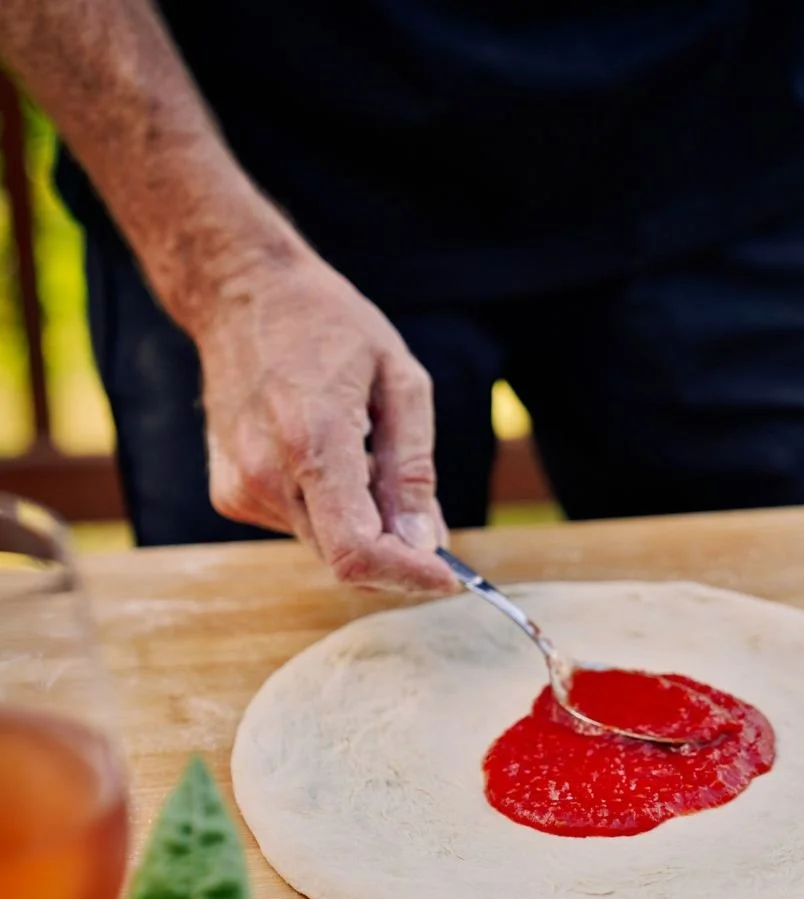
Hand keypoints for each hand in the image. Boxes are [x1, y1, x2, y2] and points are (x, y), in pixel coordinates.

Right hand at [194, 242, 455, 592]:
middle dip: (395, 555)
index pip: (358, 551)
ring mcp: (241, 489)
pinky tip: (328, 456)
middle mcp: (267, 475)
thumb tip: (425, 542)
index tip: (447, 576)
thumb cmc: (326, 324)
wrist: (239, 292)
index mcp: (313, 441)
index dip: (408, 576)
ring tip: (364, 455)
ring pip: (325, 545)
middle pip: (344, 560)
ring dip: (362, 525)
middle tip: (423, 517)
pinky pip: (300, 526)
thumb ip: (412, 470)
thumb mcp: (400, 381)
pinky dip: (330, 510)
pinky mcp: (230, 494)